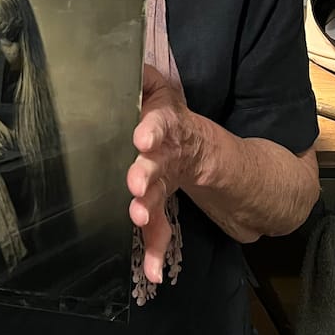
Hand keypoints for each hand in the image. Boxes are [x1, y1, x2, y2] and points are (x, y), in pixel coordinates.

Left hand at [127, 64, 199, 284]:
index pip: (159, 123)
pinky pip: (159, 232)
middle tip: (135, 185)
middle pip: (155, 165)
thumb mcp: (162, 97)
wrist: (203, 154)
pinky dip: (155, 253)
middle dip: (145, 174)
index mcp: (162, 128)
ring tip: (138, 219)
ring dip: (148, 211)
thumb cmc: (167, 120)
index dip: (152, 128)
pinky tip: (153, 274)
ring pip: (157, 199)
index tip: (142, 136)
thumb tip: (132, 59)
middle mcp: (164, 157)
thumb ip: (147, 82)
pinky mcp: (161, 209)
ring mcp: (164, 185)